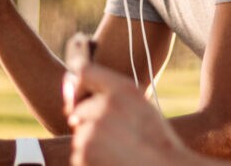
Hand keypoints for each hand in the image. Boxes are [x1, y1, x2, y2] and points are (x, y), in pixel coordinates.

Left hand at [66, 64, 194, 165]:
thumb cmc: (156, 141)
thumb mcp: (142, 107)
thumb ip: (113, 96)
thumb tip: (74, 105)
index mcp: (122, 90)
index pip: (85, 73)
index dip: (79, 85)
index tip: (79, 97)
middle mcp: (105, 105)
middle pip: (80, 110)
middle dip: (90, 124)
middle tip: (117, 137)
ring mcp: (93, 129)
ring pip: (80, 134)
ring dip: (91, 144)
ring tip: (118, 151)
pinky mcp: (85, 152)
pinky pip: (79, 154)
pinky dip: (90, 160)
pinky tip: (113, 161)